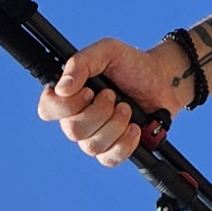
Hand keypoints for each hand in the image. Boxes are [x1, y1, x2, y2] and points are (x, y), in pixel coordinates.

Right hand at [41, 36, 189, 166]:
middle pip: (72, 130)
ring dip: (115, 124)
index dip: (65, 105)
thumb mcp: (107, 51)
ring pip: (91, 146)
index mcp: (70, 95)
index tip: (88, 90)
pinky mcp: (113, 149)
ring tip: (127, 108)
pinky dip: (125, 143)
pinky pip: (108, 159)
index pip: (47, 110)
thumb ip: (81, 63)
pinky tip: (134, 128)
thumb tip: (61, 89)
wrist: (163, 80)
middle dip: (99, 111)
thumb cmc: (132, 64)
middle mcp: (78, 118)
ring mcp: (95, 136)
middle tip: (113, 95)